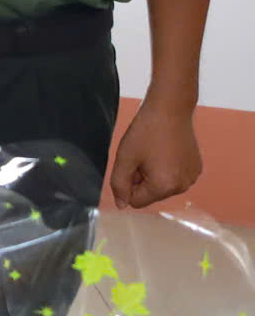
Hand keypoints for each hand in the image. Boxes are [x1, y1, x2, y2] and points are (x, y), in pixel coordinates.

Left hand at [107, 91, 200, 207]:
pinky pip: (174, 177)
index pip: (136, 201)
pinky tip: (165, 150)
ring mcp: (192, 177)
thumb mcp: (124, 158)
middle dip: (141, 179)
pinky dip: (166, 168)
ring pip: (162, 186)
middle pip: (150, 194)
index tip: (131, 164)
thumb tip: (122, 206)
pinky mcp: (196, 168)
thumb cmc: (145, 132)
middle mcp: (183, 186)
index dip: (127, 184)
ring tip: (153, 152)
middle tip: (142, 155)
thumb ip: (119, 184)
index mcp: (165, 186)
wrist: (170, 109)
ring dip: (153, 174)